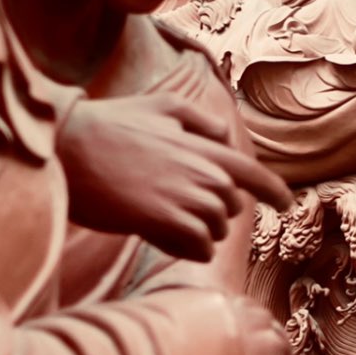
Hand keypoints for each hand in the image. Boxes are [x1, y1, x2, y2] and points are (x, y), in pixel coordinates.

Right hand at [58, 92, 292, 263]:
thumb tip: (225, 136)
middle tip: (168, 203)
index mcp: (204, 147)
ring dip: (194, 231)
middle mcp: (203, 173)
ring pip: (214, 231)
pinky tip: (158, 235)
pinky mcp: (162, 221)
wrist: (67, 146)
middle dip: (210, 212)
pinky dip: (185, 247)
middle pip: (231, 209)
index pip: (254, 174)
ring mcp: (185, 198)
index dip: (275, 191)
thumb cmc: (109, 125)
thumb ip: (199, 120)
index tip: (287, 205)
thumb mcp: (160, 107)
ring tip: (157, 216)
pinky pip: (196, 247)